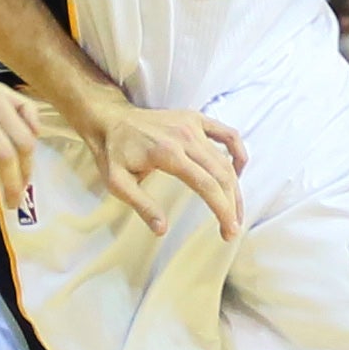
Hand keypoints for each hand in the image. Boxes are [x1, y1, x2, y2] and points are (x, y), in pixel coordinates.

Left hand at [77, 96, 247, 239]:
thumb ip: (141, 205)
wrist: (110, 119)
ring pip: (226, 159)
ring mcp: (192, 125)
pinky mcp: (195, 119)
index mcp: (168, 153)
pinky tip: (238, 171)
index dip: (222, 209)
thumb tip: (161, 230)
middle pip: (222, 175)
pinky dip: (238, 152)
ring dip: (235, 187)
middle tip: (233, 228)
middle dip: (232, 204)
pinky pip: (227, 134)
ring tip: (235, 209)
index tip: (229, 230)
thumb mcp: (117, 183)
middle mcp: (185, 137)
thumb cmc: (113, 153)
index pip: (207, 185)